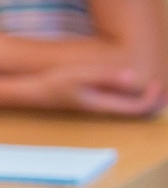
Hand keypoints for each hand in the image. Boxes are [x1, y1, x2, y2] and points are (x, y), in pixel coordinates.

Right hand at [32, 61, 165, 115]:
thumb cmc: (54, 83)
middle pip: (138, 112)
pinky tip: (129, 84)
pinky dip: (132, 96)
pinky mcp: (93, 102)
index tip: (157, 81)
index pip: (139, 107)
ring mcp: (98, 106)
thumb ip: (106, 76)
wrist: (33, 93)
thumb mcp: (80, 75)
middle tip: (162, 86)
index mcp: (104, 104)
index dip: (154, 97)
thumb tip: (133, 77)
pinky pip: (121, 103)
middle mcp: (104, 109)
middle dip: (154, 101)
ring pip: (130, 108)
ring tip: (152, 85)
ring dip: (144, 99)